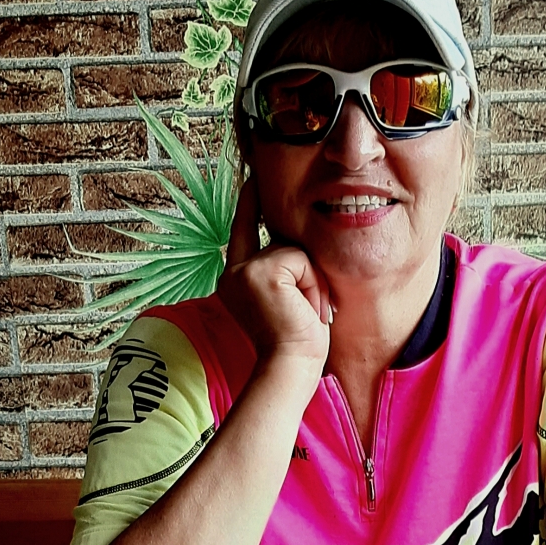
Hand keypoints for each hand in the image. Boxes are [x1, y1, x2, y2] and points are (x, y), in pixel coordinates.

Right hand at [218, 179, 331, 383]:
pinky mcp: (260, 272)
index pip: (245, 231)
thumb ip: (283, 270)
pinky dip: (312, 284)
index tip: (252, 178)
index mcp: (237, 280)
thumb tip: (291, 241)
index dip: (249, 205)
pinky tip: (304, 308)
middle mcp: (233, 272)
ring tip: (305, 312)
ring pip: (295, 251)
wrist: (290, 366)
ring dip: (311, 281)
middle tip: (306, 312)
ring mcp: (243, 271)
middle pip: (282, 243)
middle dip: (306, 274)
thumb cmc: (296, 343)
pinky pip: (300, 260)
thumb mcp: (287, 300)